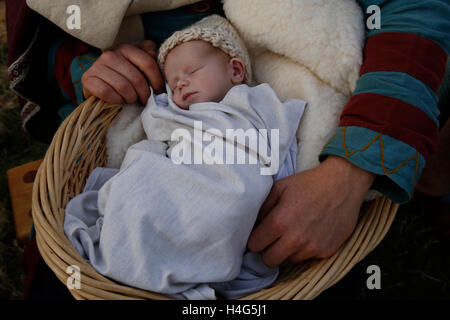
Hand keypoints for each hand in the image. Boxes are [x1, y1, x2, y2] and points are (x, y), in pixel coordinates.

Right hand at [81, 40, 163, 104]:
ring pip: (124, 87)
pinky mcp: (88, 78)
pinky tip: (118, 100)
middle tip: (144, 100)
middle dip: (144, 94)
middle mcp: (110, 54)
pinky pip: (107, 93)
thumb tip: (156, 57)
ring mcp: (97, 65)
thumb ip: (149, 58)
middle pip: (137, 79)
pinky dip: (116, 100)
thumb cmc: (124, 77)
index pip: (148, 64)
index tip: (159, 92)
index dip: (157, 81)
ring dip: (130, 98)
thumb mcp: (138, 65)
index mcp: (126, 48)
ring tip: (131, 100)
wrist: (99, 88)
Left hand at [247, 156, 375, 266]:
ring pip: (288, 260)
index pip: (255, 245)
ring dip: (286, 250)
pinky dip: (304, 249)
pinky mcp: (326, 251)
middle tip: (272, 239)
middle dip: (267, 250)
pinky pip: (307, 258)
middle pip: (269, 260)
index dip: (255, 239)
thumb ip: (262, 208)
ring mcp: (312, 247)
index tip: (259, 234)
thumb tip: (253, 225)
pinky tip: (308, 233)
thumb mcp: (279, 188)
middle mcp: (295, 239)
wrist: (343, 184)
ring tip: (293, 233)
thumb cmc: (309, 183)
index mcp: (280, 221)